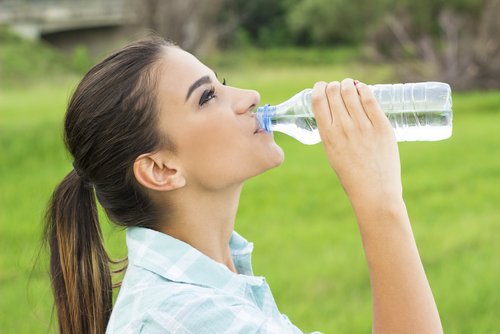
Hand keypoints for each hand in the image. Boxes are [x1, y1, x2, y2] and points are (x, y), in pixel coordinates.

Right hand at [311, 79, 402, 208]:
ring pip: (351, 91)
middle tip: (338, 88)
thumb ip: (332, 133)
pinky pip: (370, 99)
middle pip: (334, 92)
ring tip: (350, 86)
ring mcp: (363, 126)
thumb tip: (336, 111)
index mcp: (328, 135)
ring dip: (348, 84)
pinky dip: (364, 89)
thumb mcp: (332, 153)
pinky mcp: (381, 126)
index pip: (318, 100)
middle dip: (334, 86)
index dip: (319, 88)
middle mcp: (343, 128)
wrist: (374, 191)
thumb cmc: (352, 175)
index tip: (321, 87)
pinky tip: (362, 88)